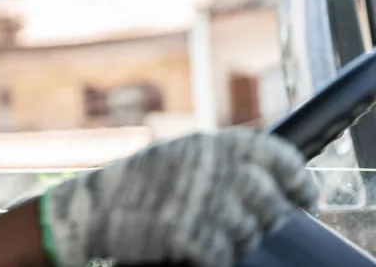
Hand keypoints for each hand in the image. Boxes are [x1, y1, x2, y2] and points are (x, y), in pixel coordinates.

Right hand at [39, 128, 317, 266]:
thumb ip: (220, 159)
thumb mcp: (179, 154)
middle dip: (269, 219)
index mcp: (210, 144)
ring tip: (216, 235)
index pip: (277, 155)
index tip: (304, 197)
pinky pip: (222, 254)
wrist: (94, 207)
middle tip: (258, 225)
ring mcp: (198, 201)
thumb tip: (270, 178)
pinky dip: (215, 256)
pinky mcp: (185, 233)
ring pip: (247, 233)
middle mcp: (209, 168)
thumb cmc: (139, 183)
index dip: (297, 179)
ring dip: (238, 240)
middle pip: (268, 202)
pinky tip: (198, 248)